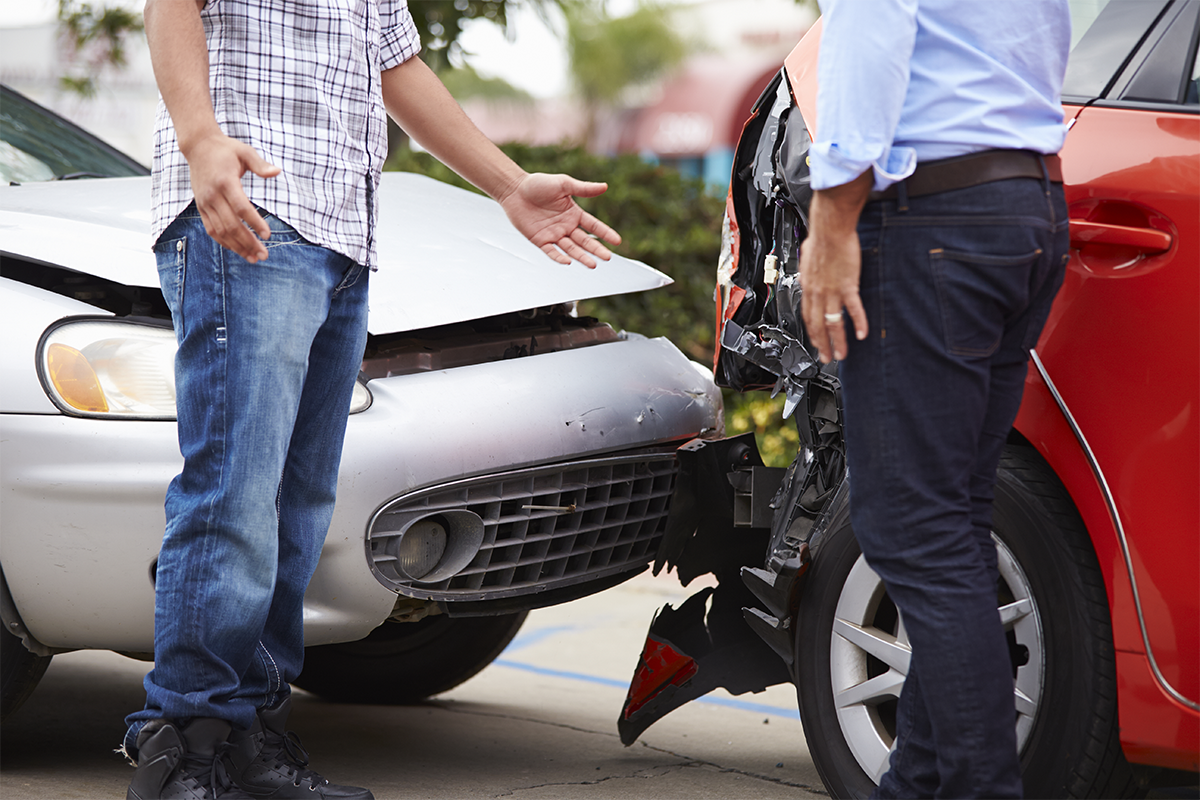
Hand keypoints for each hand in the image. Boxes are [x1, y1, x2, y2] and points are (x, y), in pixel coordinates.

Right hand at [184, 132, 280, 262]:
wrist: (199, 147)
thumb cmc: (226, 150)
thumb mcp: (245, 152)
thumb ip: (260, 164)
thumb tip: (277, 172)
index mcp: (225, 182)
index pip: (241, 207)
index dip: (254, 222)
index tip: (268, 235)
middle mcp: (213, 195)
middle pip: (231, 224)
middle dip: (248, 242)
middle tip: (264, 255)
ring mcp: (205, 203)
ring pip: (221, 231)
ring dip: (238, 247)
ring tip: (254, 258)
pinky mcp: (201, 207)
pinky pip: (212, 229)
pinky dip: (225, 242)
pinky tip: (239, 250)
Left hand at [498, 173, 620, 267]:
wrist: (514, 189)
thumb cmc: (538, 184)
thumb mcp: (563, 184)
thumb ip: (583, 188)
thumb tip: (605, 186)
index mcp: (574, 213)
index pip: (593, 226)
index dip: (605, 233)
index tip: (617, 241)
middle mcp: (566, 226)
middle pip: (584, 241)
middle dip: (596, 249)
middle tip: (607, 257)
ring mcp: (553, 234)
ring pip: (571, 249)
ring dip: (581, 256)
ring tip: (593, 264)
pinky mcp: (540, 240)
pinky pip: (551, 251)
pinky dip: (559, 257)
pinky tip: (568, 262)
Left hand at [799, 225, 868, 362]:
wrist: (830, 229)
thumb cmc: (821, 239)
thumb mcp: (807, 258)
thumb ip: (808, 270)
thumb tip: (806, 273)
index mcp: (808, 287)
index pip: (807, 316)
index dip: (811, 332)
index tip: (815, 342)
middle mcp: (818, 292)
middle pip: (818, 325)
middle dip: (822, 345)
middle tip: (826, 358)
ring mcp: (832, 291)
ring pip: (833, 323)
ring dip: (838, 341)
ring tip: (841, 354)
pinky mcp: (847, 286)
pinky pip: (852, 309)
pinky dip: (858, 322)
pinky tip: (862, 334)